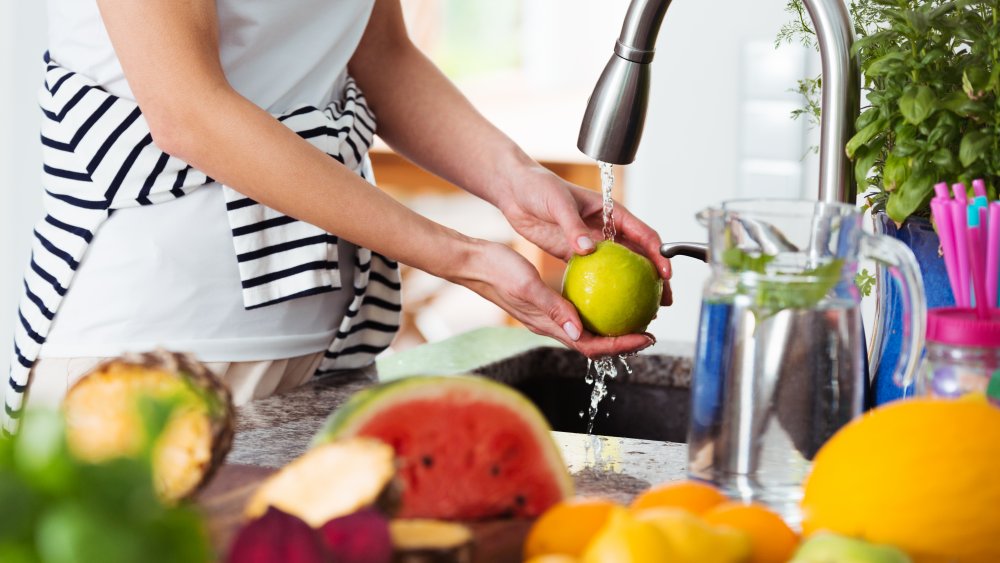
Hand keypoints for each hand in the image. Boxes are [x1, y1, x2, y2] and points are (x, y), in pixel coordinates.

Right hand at [457, 241, 656, 357]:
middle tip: (649, 330)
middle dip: (623, 340)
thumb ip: (553, 308)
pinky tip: (610, 291)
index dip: (620, 346)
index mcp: (548, 326)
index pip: (591, 346)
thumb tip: (579, 332)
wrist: (474, 262)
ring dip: (613, 326)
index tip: (645, 338)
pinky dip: (598, 306)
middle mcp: (551, 325)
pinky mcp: (547, 303)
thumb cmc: (497, 271)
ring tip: (636, 314)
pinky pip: (579, 310)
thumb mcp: (527, 286)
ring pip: (588, 328)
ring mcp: (549, 315)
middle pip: (594, 342)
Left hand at [496, 164, 672, 305]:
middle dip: (655, 279)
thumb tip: (588, 249)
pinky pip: (593, 274)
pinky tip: (606, 309)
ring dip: (633, 289)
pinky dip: (603, 290)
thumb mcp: (558, 203)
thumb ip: (573, 226)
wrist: (515, 190)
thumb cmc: (539, 187)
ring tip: (643, 312)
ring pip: (619, 269)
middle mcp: (605, 228)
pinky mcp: (573, 253)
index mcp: (610, 212)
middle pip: (639, 257)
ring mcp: (591, 242)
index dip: (659, 255)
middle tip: (663, 302)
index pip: (644, 235)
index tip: (666, 274)